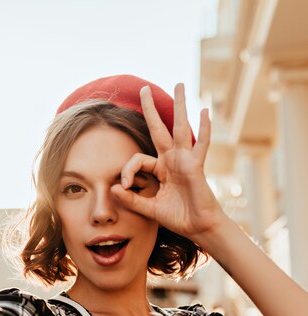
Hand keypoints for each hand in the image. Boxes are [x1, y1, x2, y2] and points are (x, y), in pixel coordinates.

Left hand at [111, 84, 225, 242]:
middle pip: (159, 128)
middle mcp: (172, 160)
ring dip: (179, 106)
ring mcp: (185, 161)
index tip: (124, 186)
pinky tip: (204, 111)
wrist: (198, 228)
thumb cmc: (178, 217)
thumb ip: (131, 199)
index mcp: (160, 169)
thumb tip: (112, 187)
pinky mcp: (196, 166)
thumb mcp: (148, 208)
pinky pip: (201, 144)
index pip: (137, 159)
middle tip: (143, 89)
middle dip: (151, 109)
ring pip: (180, 128)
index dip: (127, 170)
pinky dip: (204, 128)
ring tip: (179, 85)